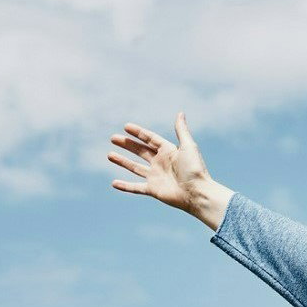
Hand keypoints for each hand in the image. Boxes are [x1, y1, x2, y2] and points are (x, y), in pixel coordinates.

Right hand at [109, 113, 229, 222]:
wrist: (197, 193)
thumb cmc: (195, 169)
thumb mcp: (188, 146)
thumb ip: (181, 130)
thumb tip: (180, 113)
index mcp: (168, 151)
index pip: (150, 139)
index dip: (138, 132)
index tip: (126, 126)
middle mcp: (161, 163)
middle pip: (140, 151)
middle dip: (127, 144)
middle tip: (113, 138)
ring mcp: (156, 177)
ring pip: (135, 167)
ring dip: (122, 161)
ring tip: (109, 155)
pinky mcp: (153, 190)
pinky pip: (136, 187)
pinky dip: (125, 186)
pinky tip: (114, 183)